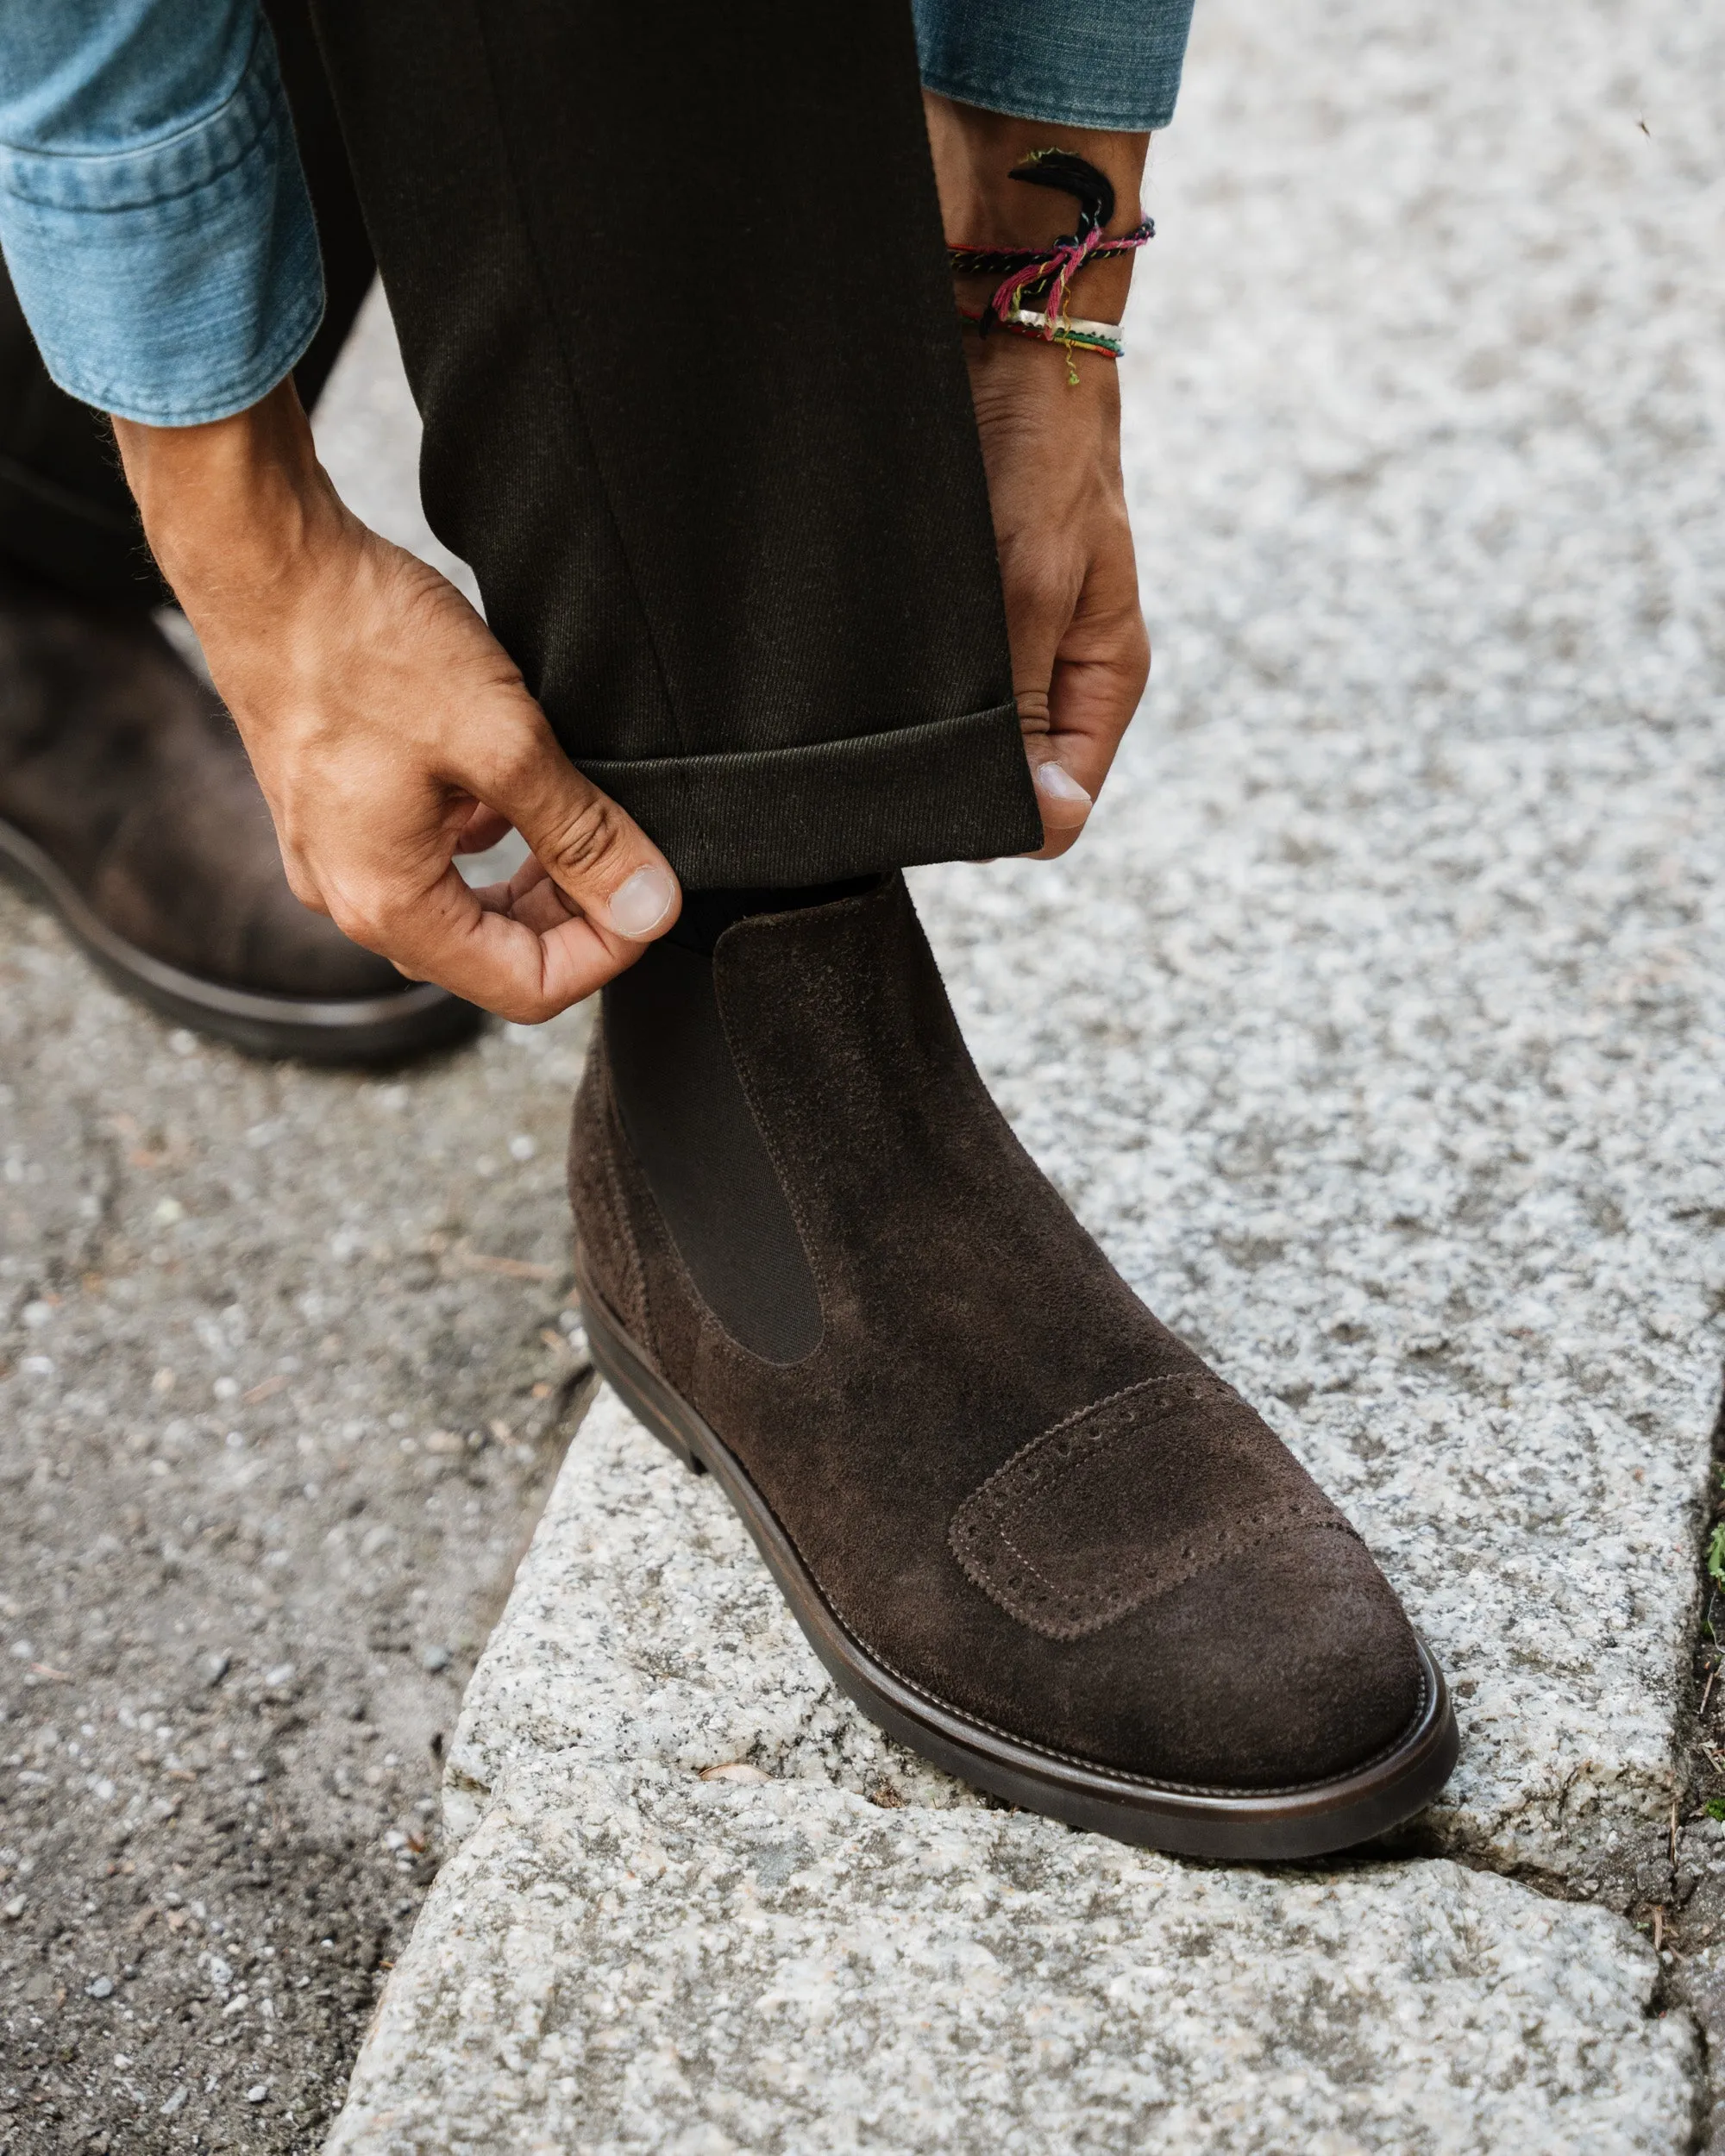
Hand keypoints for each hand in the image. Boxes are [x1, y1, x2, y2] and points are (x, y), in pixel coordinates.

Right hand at [111, 382, 679, 1022]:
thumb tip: (649, 905)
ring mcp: (335, 856)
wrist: (262, 560)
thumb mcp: (503, 741)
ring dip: (532, 876)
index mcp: (388, 904)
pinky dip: (484, 839)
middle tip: (626, 852)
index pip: (528, 990)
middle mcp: (350, 898)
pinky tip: (509, 785)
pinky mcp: (335, 811)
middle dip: (572, 916)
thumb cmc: (364, 643)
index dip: (607, 952)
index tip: (648, 894)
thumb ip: (583, 834)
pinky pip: (426, 859)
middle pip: (494, 956)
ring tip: (578, 814)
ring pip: (462, 907)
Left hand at [926, 94, 1152, 859]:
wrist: (991, 305)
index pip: (1055, 806)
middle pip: (994, 773)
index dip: (999, 819)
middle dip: (940, 770)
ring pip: (939, 722)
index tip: (931, 798)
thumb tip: (1037, 824)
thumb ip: (1022, 703)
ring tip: (851, 695)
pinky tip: (833, 655)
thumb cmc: (1034, 435)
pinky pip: (900, 664)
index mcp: (1099, 675)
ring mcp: (990, 631)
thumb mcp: (1033, 581)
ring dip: (897, 718)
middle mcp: (1046, 664)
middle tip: (875, 747)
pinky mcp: (936, 594)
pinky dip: (870, 668)